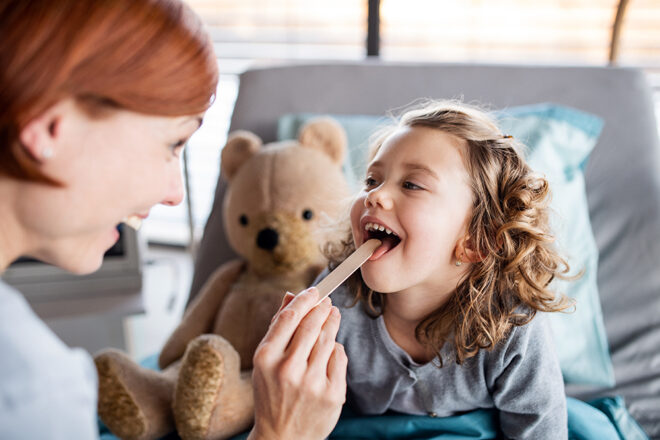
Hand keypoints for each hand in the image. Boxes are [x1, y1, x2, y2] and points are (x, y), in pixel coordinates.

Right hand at [248, 287, 346, 439]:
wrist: (282, 437)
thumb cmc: (271, 392)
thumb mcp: (265, 361)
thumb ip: (278, 327)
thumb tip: (291, 295)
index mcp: (266, 358)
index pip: (290, 317)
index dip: (305, 299)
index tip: (315, 291)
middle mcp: (288, 370)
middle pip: (312, 325)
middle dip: (323, 308)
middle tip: (328, 302)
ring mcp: (312, 383)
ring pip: (328, 339)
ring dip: (333, 323)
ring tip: (333, 316)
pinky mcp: (332, 394)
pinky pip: (339, 357)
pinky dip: (336, 349)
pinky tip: (330, 348)